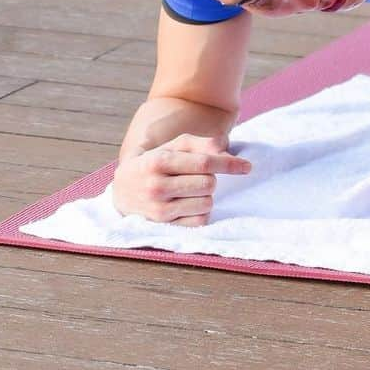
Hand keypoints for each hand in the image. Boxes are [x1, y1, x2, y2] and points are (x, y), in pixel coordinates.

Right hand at [111, 133, 251, 225]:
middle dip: (211, 178)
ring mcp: (159, 209)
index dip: (229, 164)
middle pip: (208, 184)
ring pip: (206, 203)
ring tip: (190, 189)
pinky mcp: (163, 225)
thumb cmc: (155, 161)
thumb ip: (201, 144)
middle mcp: (156, 186)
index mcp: (159, 161)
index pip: (204, 163)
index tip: (247, 166)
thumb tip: (226, 151)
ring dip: (206, 195)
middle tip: (197, 176)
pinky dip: (201, 211)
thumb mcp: (173, 145)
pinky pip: (200, 220)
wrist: (123, 188)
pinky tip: (189, 203)